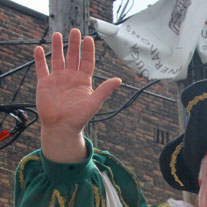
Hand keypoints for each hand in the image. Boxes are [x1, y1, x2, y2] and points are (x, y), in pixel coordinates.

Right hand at [35, 29, 121, 161]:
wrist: (62, 127)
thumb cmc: (80, 118)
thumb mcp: (94, 102)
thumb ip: (105, 90)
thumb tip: (119, 80)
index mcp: (83, 81)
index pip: (86, 62)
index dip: (88, 50)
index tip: (89, 38)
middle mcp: (71, 78)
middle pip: (73, 57)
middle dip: (74, 44)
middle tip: (74, 31)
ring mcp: (57, 79)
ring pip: (57, 59)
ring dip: (57, 47)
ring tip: (57, 34)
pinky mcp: (45, 83)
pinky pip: (42, 68)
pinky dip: (39, 59)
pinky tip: (39, 49)